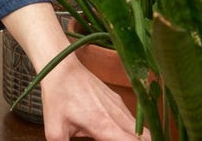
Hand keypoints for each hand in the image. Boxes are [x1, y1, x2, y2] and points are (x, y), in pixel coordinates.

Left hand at [2, 3, 149, 139]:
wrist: (62, 67)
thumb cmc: (58, 96)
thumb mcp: (55, 129)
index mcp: (104, 126)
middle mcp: (117, 116)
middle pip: (146, 136)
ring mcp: (119, 106)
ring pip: (140, 128)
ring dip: (137, 137)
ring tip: (120, 138)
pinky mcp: (117, 100)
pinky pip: (132, 119)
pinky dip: (131, 129)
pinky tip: (116, 133)